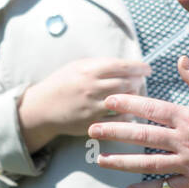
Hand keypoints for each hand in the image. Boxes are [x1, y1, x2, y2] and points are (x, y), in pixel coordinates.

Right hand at [16, 56, 149, 153]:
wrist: (42, 107)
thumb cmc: (62, 83)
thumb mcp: (77, 66)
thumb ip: (100, 64)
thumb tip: (126, 64)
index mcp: (88, 70)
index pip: (121, 66)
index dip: (138, 67)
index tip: (147, 69)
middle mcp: (91, 87)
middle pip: (126, 83)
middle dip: (138, 82)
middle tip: (141, 81)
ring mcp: (91, 107)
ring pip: (124, 101)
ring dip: (135, 98)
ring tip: (136, 94)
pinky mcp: (91, 123)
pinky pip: (117, 120)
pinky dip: (127, 115)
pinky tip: (130, 111)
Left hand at [88, 54, 188, 187]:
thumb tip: (181, 60)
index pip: (152, 108)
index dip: (128, 103)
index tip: (108, 101)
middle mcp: (183, 141)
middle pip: (142, 135)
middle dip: (115, 132)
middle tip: (92, 129)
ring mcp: (187, 163)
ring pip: (148, 163)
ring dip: (122, 162)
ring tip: (101, 160)